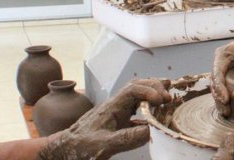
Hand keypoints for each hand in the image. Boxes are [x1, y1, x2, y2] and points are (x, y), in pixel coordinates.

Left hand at [37, 79, 171, 159]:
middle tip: (169, 98)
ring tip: (167, 95)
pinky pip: (135, 106)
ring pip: (136, 93)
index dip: (151, 91)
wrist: (64, 149)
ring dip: (152, 91)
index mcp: (112, 106)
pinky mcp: (116, 119)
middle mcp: (115, 104)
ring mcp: (115, 110)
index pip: (134, 89)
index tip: (162, 102)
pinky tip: (155, 113)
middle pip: (137, 85)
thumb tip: (152, 130)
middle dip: (155, 87)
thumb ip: (127, 137)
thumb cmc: (81, 146)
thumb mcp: (105, 144)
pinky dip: (148, 105)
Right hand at [211, 24, 233, 116]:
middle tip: (225, 112)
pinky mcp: (232, 73)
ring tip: (226, 113)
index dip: (220, 89)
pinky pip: (226, 86)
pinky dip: (227, 96)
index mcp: (223, 55)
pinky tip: (230, 109)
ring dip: (221, 99)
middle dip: (219, 98)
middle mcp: (221, 61)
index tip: (226, 100)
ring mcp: (226, 67)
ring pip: (219, 86)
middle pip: (215, 82)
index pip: (217, 74)